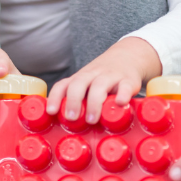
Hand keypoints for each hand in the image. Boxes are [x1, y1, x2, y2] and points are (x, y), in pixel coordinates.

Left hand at [47, 37, 162, 124]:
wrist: (129, 55)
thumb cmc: (104, 77)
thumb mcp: (88, 84)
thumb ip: (78, 99)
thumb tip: (64, 126)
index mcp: (81, 77)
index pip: (64, 84)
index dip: (56, 97)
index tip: (51, 111)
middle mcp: (93, 75)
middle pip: (79, 83)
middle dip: (73, 101)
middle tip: (72, 118)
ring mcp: (111, 76)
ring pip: (100, 85)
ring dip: (94, 103)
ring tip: (92, 120)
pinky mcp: (129, 80)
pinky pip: (125, 86)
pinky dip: (122, 94)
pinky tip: (120, 103)